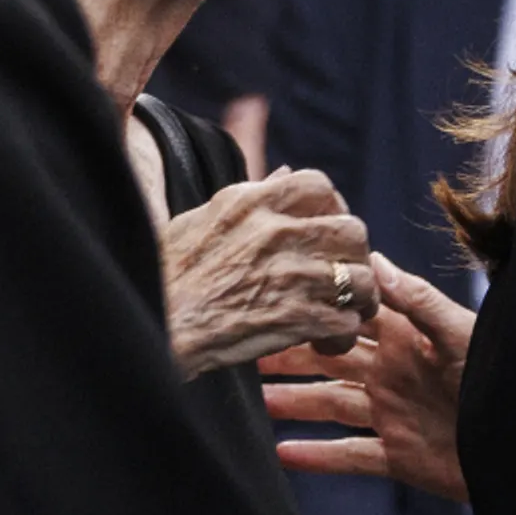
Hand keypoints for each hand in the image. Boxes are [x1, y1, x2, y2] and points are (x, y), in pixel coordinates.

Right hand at [164, 168, 373, 376]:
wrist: (153, 328)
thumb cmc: (166, 277)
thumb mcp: (200, 219)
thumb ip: (250, 196)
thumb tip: (284, 173)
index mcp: (251, 203)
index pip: (319, 186)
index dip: (332, 209)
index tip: (324, 232)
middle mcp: (276, 232)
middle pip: (353, 231)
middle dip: (354, 256)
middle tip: (341, 277)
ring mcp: (289, 275)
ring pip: (362, 279)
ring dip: (357, 300)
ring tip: (340, 313)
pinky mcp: (295, 319)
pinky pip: (347, 322)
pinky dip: (341, 336)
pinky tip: (323, 342)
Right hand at [264, 255, 473, 502]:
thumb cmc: (501, 380)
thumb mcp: (460, 334)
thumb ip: (419, 300)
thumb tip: (373, 260)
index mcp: (409, 340)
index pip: (354, 316)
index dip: (319, 307)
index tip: (279, 296)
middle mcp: (394, 374)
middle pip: (332, 361)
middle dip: (292, 355)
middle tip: (249, 349)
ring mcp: (394, 415)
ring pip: (332, 406)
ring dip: (295, 403)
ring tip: (254, 400)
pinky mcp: (399, 456)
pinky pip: (350, 455)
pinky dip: (318, 457)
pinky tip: (283, 453)